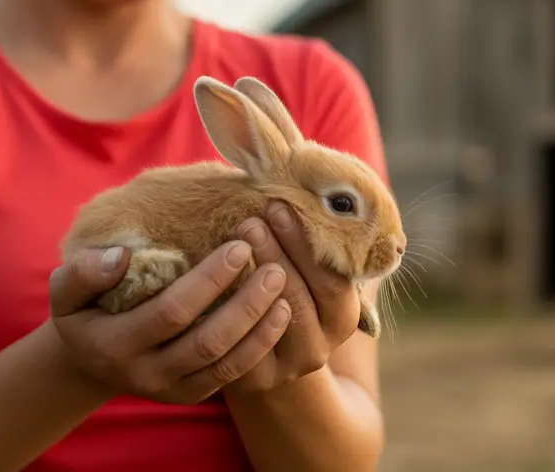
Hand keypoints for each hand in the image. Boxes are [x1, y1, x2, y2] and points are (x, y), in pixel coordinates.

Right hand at [48, 241, 292, 404]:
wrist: (90, 358)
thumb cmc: (84, 309)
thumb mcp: (66, 289)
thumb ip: (84, 271)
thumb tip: (121, 257)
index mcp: (115, 344)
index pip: (171, 312)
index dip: (208, 281)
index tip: (239, 246)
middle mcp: (145, 374)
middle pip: (206, 341)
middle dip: (245, 303)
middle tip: (274, 266)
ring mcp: (171, 389)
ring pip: (225, 363)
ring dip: (261, 326)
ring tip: (284, 288)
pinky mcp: (191, 394)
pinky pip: (232, 375)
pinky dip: (260, 345)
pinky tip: (281, 314)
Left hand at [225, 202, 361, 393]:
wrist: (268, 360)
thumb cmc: (291, 295)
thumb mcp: (311, 275)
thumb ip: (316, 242)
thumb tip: (309, 174)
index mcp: (343, 319)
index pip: (332, 280)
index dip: (305, 244)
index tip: (279, 207)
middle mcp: (319, 349)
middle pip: (299, 298)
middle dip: (275, 255)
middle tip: (250, 219)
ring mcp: (285, 369)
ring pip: (266, 321)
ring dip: (248, 278)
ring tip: (231, 241)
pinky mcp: (249, 379)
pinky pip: (236, 342)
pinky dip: (225, 307)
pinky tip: (211, 278)